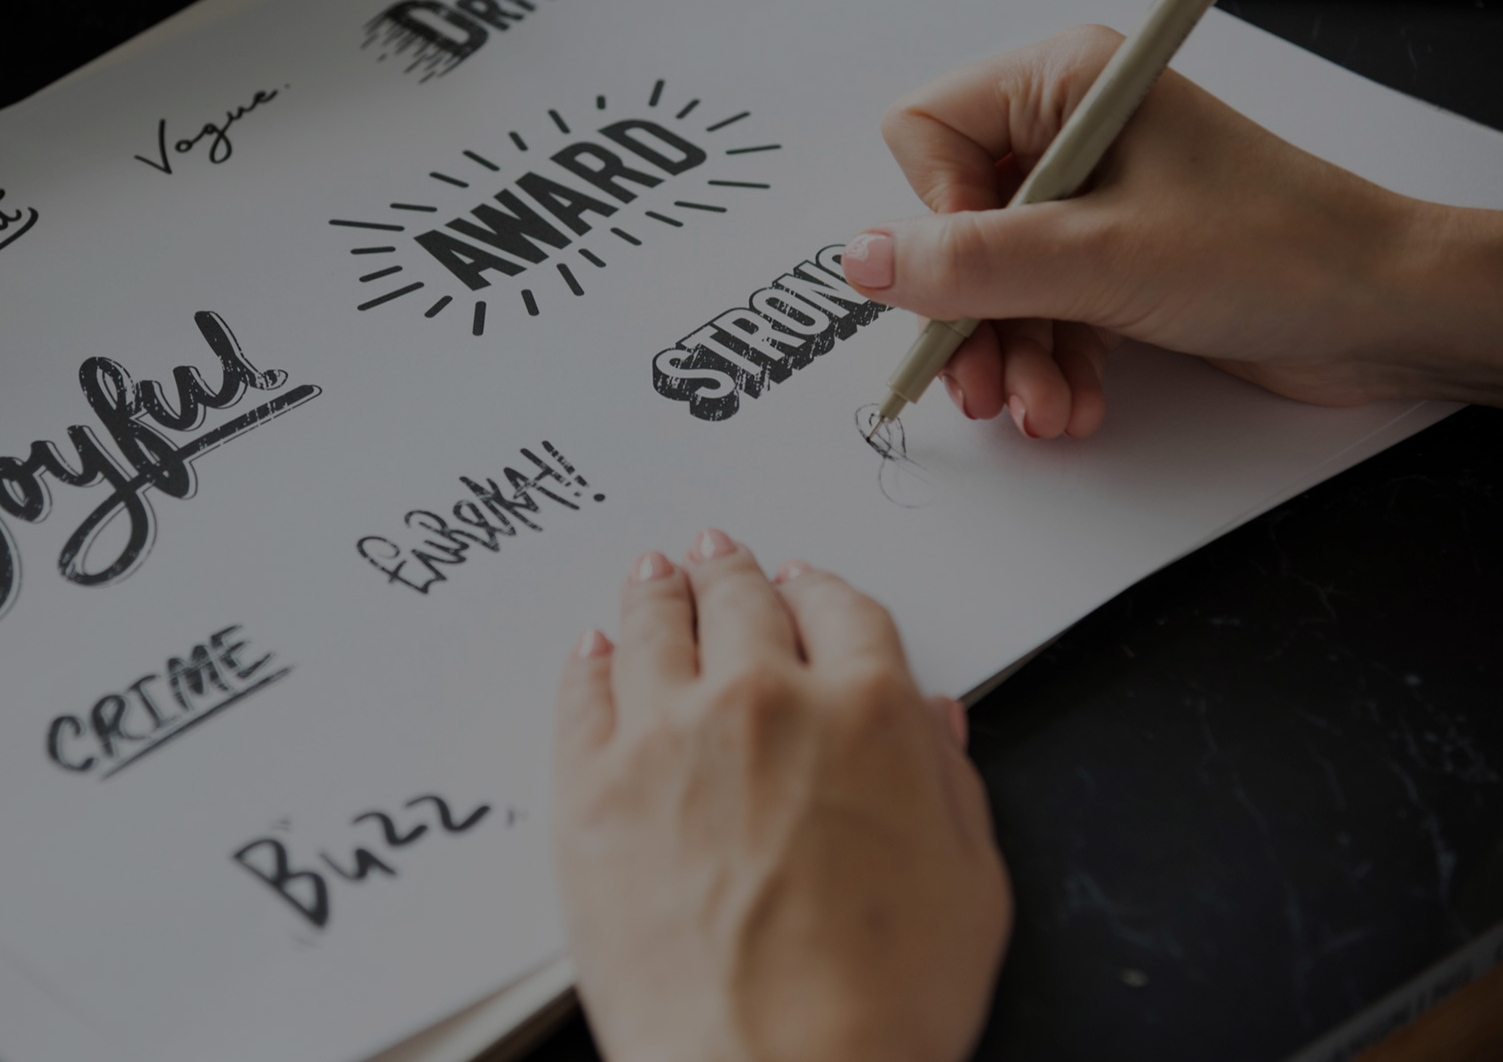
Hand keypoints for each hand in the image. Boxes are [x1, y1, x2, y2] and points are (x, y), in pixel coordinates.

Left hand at [553, 529, 1009, 1061]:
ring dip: (658, 591)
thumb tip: (930, 719)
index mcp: (868, 710)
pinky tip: (595, 648)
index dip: (822, 590)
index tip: (805, 583)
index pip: (842, 610)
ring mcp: (667, 732)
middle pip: (742, 602)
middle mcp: (763, 697)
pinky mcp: (590, 782)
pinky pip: (583, 690)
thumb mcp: (970, 885)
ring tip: (654, 574)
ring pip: (655, 626)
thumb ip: (947, 780)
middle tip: (717, 553)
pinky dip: (591, 658)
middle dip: (732, 571)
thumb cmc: (881, 1001)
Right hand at [844, 26, 1502, 436]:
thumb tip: (859, 261)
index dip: (936, 216)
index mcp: (1064, 82)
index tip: (975, 276)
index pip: (926, 132)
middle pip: (953, 223)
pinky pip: (1039, 312)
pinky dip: (1050, 364)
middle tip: (983, 385)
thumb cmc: (1277, 250)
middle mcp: (1069, 131)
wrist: (1385, 313)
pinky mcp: (1112, 260)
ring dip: (1012, 357)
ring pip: (993, 283)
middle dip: (972, 317)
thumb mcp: (1100, 259)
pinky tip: (1076, 405)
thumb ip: (968, 264)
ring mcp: (1091, 201)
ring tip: (1046, 410)